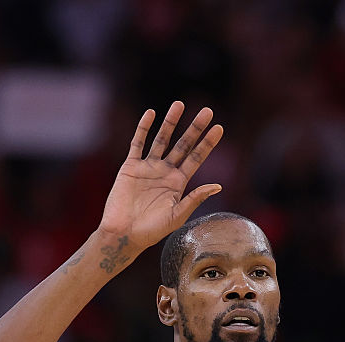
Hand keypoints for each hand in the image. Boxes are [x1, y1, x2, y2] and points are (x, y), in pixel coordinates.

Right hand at [98, 101, 223, 249]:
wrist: (125, 234)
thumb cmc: (153, 230)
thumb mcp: (178, 215)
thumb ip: (195, 198)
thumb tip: (218, 186)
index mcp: (179, 183)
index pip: (197, 158)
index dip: (208, 143)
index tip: (220, 128)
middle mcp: (165, 172)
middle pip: (183, 144)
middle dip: (195, 128)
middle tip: (207, 111)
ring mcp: (148, 167)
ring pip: (162, 139)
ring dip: (171, 122)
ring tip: (179, 104)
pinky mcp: (130, 166)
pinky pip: (137, 143)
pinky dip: (144, 128)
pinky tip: (151, 113)